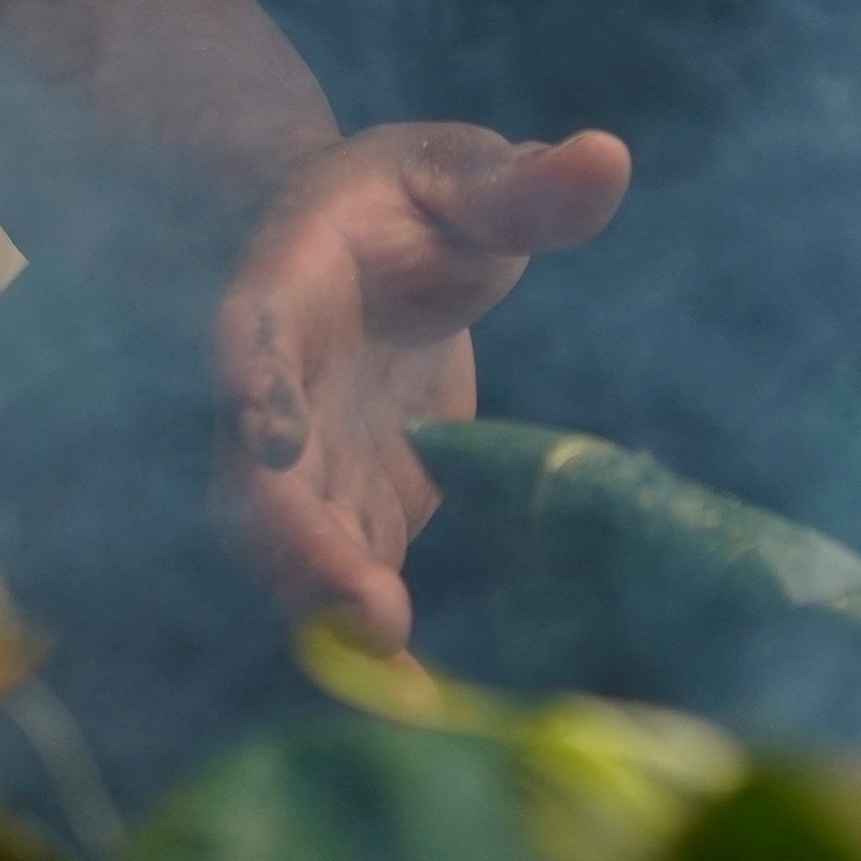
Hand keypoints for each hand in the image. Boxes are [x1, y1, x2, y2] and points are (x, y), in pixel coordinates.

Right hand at [211, 119, 631, 645]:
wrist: (372, 248)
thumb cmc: (416, 196)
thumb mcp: (468, 171)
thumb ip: (526, 183)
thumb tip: (608, 156)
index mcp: (289, 278)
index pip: (253, 329)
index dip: (253, 381)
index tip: (270, 436)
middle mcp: (274, 385)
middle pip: (253, 473)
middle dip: (296, 543)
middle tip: (366, 609)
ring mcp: (307, 460)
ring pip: (287, 544)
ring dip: (327, 604)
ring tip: (397, 667)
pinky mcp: (352, 508)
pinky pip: (347, 580)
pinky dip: (373, 640)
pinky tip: (423, 705)